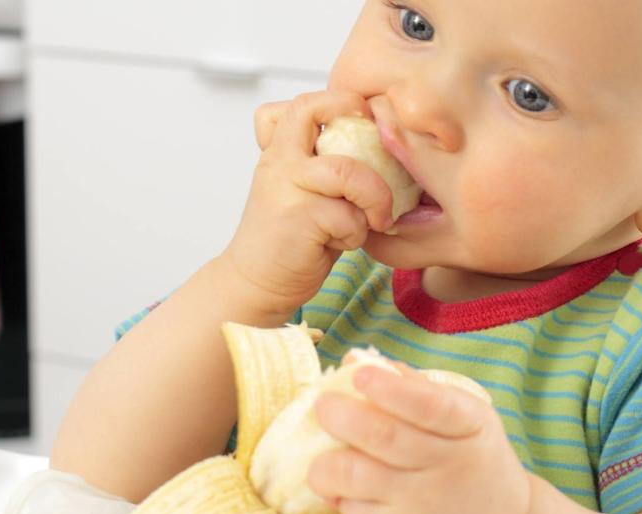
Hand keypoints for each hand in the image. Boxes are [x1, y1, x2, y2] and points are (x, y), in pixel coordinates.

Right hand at [220, 91, 395, 317]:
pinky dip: (358, 232)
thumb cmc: (292, 240)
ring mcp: (285, 187)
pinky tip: (346, 242)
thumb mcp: (307, 192)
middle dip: (352, 112)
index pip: (300, 104)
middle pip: (309, 110)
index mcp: (280, 151)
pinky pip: (349, 215)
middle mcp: (278, 162)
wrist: (257, 284)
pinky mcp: (297, 218)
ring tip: (377, 217)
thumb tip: (385, 148)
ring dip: (375, 195)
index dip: (336, 99)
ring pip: (347, 170)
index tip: (364, 119)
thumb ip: (329, 166)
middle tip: (380, 141)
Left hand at [307, 361, 532, 513]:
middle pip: (383, 437)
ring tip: (323, 454)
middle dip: (341, 416)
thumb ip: (413, 386)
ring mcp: (422, 504)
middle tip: (323, 404)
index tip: (359, 374)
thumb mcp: (463, 415)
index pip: (430, 405)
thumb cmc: (469, 455)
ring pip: (353, 475)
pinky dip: (337, 493)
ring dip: (324, 462)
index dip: (391, 390)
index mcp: (469, 425)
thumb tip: (354, 358)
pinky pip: (350, 507)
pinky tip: (345, 487)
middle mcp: (448, 465)